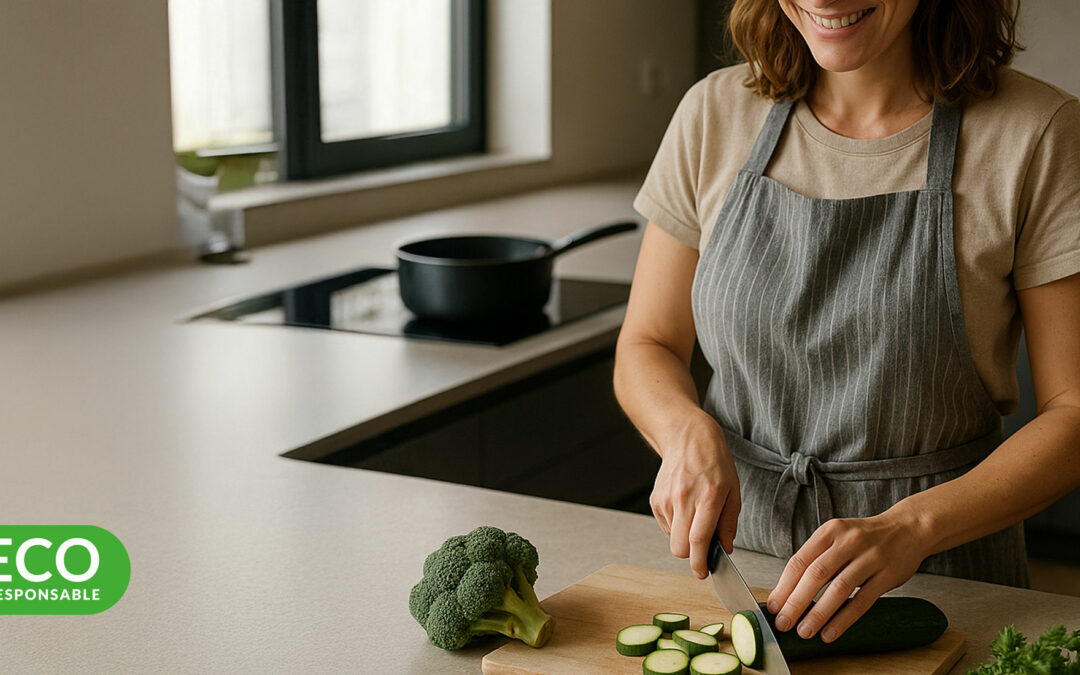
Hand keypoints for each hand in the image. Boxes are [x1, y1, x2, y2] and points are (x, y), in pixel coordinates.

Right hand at [650, 410, 740, 579]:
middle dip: (691, 556)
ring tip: (695, 515)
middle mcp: (684, 498)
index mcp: (708, 497)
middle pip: (679, 547)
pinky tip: (684, 507)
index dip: (700, 563)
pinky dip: (675, 525)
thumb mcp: (733, 490)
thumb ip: (728, 522)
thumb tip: (725, 548)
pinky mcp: (655, 499)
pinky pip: (665, 526)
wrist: (687, 438)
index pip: (698, 539)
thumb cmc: (715, 463)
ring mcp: (666, 499)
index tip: (702, 574)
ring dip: (684, 536)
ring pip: (671, 538)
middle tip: (702, 550)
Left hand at [766, 509, 928, 642]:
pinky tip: (830, 633)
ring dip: (818, 614)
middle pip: (816, 575)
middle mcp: (848, 542)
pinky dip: (844, 620)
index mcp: (829, 531)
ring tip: (804, 631)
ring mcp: (870, 558)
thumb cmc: (865, 537)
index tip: (774, 606)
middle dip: (796, 602)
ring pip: (838, 589)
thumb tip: (789, 592)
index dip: (784, 586)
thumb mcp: (838, 537)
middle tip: (783, 623)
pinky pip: (862, 601)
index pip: (800, 561)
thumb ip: (818, 558)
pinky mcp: (887, 575)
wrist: (908, 528)